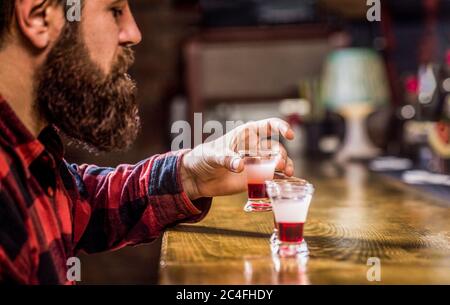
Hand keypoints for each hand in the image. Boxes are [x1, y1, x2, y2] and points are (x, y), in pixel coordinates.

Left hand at [180, 118, 294, 199]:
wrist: (198, 178)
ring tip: (287, 173)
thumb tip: (240, 166)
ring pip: (278, 162)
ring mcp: (257, 163)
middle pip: (276, 147)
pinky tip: (288, 183)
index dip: (281, 127)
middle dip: (281, 154)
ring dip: (285, 166)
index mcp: (246, 134)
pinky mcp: (255, 178)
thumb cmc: (204, 158)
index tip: (289, 135)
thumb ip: (226, 158)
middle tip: (279, 164)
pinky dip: (281, 179)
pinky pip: (273, 177)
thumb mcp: (212, 155)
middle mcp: (255, 148)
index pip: (268, 126)